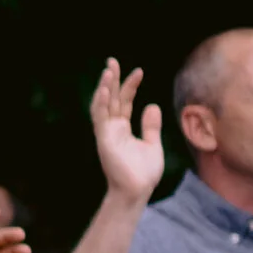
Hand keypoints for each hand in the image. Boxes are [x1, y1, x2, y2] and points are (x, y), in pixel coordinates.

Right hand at [88, 57, 163, 205]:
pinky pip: (100, 118)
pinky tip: (106, 89)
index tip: (139, 71)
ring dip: (105, 87)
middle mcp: (112, 129)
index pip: (124, 102)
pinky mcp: (104, 140)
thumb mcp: (152, 144)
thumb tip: (151, 105)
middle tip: (112, 60)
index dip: (130, 86)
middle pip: (111, 99)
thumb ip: (151, 126)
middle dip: (112, 79)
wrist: (137, 191)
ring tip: (108, 69)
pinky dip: (102, 103)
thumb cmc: (144, 173)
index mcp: (122, 129)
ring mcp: (106, 134)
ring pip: (102, 105)